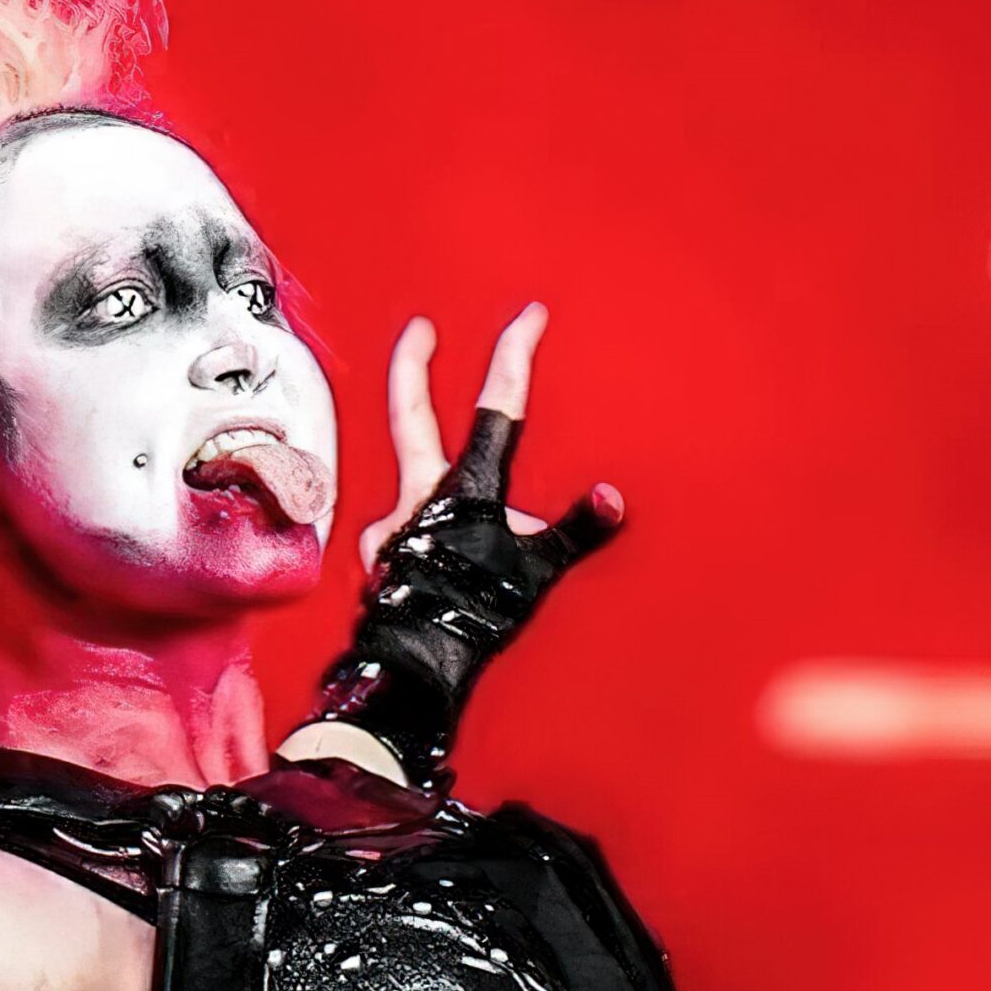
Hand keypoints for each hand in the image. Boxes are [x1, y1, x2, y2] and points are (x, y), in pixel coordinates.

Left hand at [313, 307, 623, 783]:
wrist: (413, 671)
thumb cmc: (472, 620)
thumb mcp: (536, 572)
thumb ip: (577, 532)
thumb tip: (613, 501)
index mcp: (465, 488)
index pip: (496, 410)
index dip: (513, 358)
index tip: (527, 318)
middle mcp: (416, 496)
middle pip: (410, 413)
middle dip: (415, 364)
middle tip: (420, 330)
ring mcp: (389, 527)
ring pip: (405, 484)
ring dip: (423, 480)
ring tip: (449, 515)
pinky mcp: (377, 559)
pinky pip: (399, 534)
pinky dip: (416, 535)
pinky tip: (428, 557)